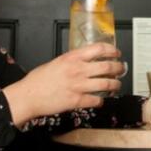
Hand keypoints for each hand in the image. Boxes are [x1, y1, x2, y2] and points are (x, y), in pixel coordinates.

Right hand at [2, 43, 123, 124]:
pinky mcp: (77, 101)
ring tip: (116, 85)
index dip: (112, 50)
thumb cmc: (38, 80)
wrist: (28, 96)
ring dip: (115, 85)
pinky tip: (101, 99)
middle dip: (119, 68)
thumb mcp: (56, 62)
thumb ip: (72, 60)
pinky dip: (101, 100)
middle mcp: (77, 70)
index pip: (99, 49)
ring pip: (107, 84)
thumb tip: (85, 60)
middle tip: (121, 69)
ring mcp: (78, 86)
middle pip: (108, 66)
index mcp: (72, 58)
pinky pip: (97, 100)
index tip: (116, 53)